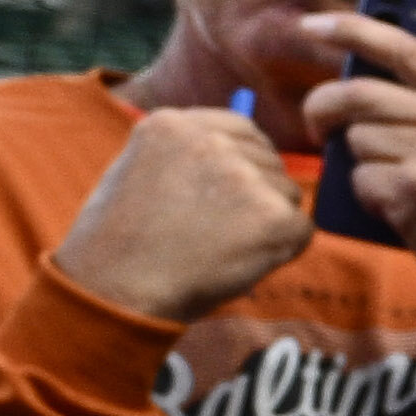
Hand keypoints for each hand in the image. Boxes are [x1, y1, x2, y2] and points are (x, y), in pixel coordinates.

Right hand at [46, 98, 318, 329]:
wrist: (113, 292)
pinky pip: (302, 230)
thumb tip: (245, 156)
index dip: (240, 167)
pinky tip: (238, 265)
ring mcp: (244, 176)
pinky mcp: (272, 215)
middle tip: (215, 234)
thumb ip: (185, 156)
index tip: (222, 199)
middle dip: (255, 196)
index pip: (241, 130)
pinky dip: (280, 253)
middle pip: (269, 161)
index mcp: (172, 123)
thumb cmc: (118, 245)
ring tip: (217, 250)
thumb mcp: (135, 174)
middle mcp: (210, 140)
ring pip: (286, 195)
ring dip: (266, 225)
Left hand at [299, 5, 415, 330]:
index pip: (408, 49)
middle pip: (361, 92)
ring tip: (389, 178)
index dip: (355, 29)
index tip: (316, 24)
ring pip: (357, 138)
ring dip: (360, 160)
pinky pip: (359, 179)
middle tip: (320, 123)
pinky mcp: (413, 195)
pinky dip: (366, 195)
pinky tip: (394, 208)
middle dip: (326, 106)